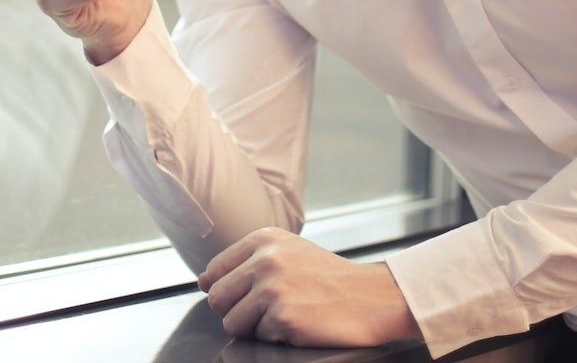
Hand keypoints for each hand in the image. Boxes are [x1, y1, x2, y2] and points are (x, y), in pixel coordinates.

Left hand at [198, 228, 422, 347]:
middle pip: (217, 298)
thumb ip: (246, 262)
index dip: (228, 290)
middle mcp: (265, 259)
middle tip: (268, 311)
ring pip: (232, 322)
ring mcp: (273, 288)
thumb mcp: (289, 251)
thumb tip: (204, 281)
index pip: (215, 270)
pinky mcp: (283, 318)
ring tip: (285, 316)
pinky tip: (300, 323)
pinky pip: (259, 337)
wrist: (372, 297)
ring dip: (255, 327)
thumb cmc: (329, 278)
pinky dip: (277, 337)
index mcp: (263, 239)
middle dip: (237, 311)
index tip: (249, 295)